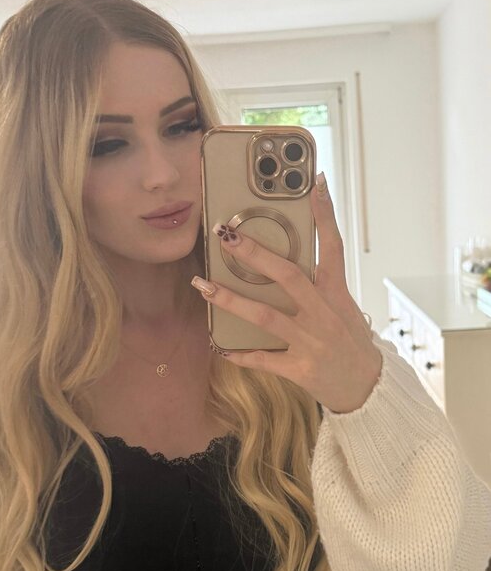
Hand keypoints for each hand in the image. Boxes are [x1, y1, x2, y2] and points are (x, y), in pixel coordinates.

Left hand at [190, 172, 382, 414]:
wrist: (366, 388)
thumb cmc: (350, 342)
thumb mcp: (343, 307)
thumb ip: (320, 283)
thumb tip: (287, 258)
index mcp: (336, 293)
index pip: (332, 246)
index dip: (324, 214)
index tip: (314, 182)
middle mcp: (323, 314)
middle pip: (288, 276)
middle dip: (255, 255)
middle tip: (227, 236)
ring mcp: (310, 342)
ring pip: (265, 316)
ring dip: (231, 300)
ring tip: (204, 286)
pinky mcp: (299, 369)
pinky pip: (263, 360)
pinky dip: (240, 354)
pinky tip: (218, 345)